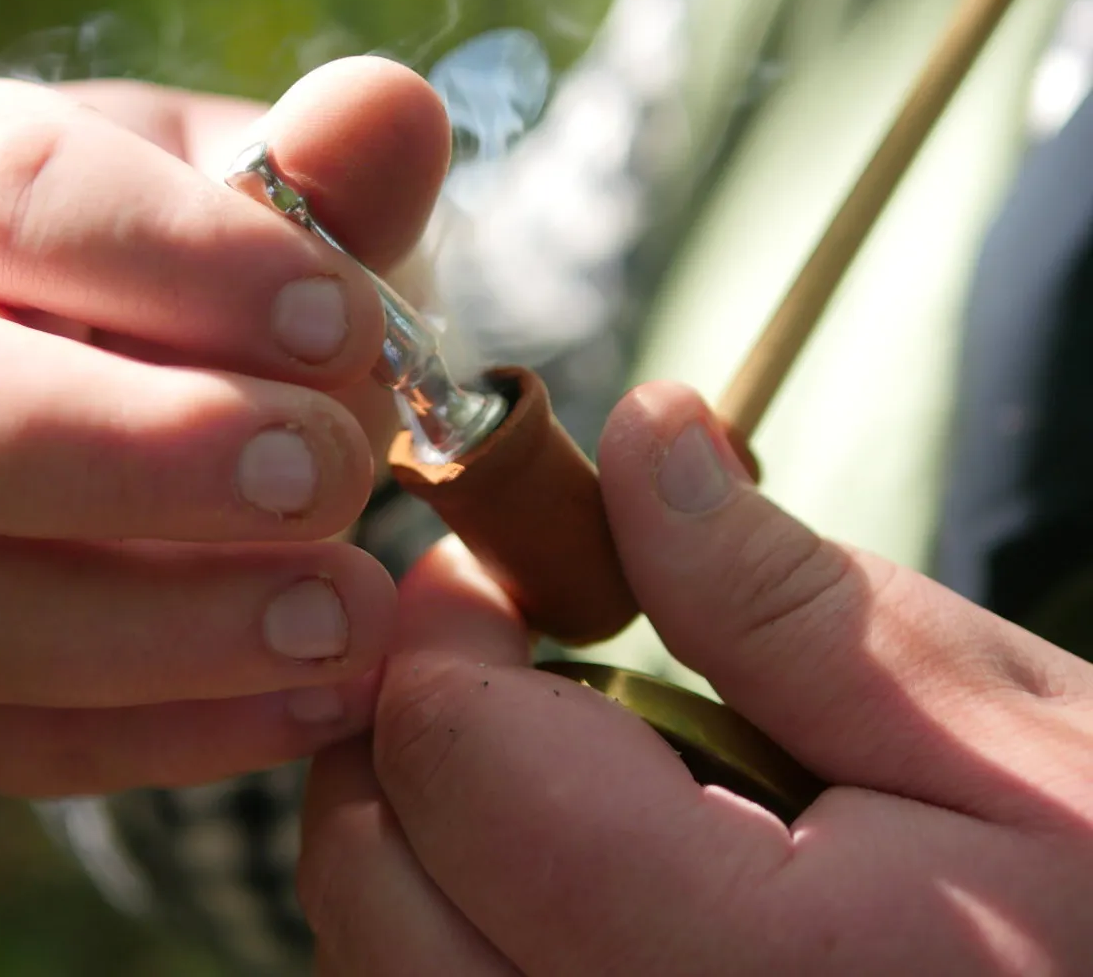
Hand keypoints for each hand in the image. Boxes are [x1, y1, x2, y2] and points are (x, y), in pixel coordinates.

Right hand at [0, 59, 450, 795]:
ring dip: (173, 630)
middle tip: (332, 477)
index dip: (183, 263)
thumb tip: (394, 107)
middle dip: (148, 455)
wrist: (177, 385)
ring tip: (349, 621)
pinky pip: (17, 738)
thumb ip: (331, 178)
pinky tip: (322, 700)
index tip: (344, 323)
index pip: (14, 197)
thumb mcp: (278, 210)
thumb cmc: (232, 281)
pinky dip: (180, 734)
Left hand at [301, 382, 1092, 974]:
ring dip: (414, 832)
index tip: (491, 565)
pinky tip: (551, 869)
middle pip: (371, 890)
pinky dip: (451, 922)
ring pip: (383, 965)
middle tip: (495, 653)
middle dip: (399, 733)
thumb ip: (779, 592)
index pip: (461, 767)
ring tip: (538, 759)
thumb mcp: (985, 728)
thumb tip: (644, 434)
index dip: (444, 625)